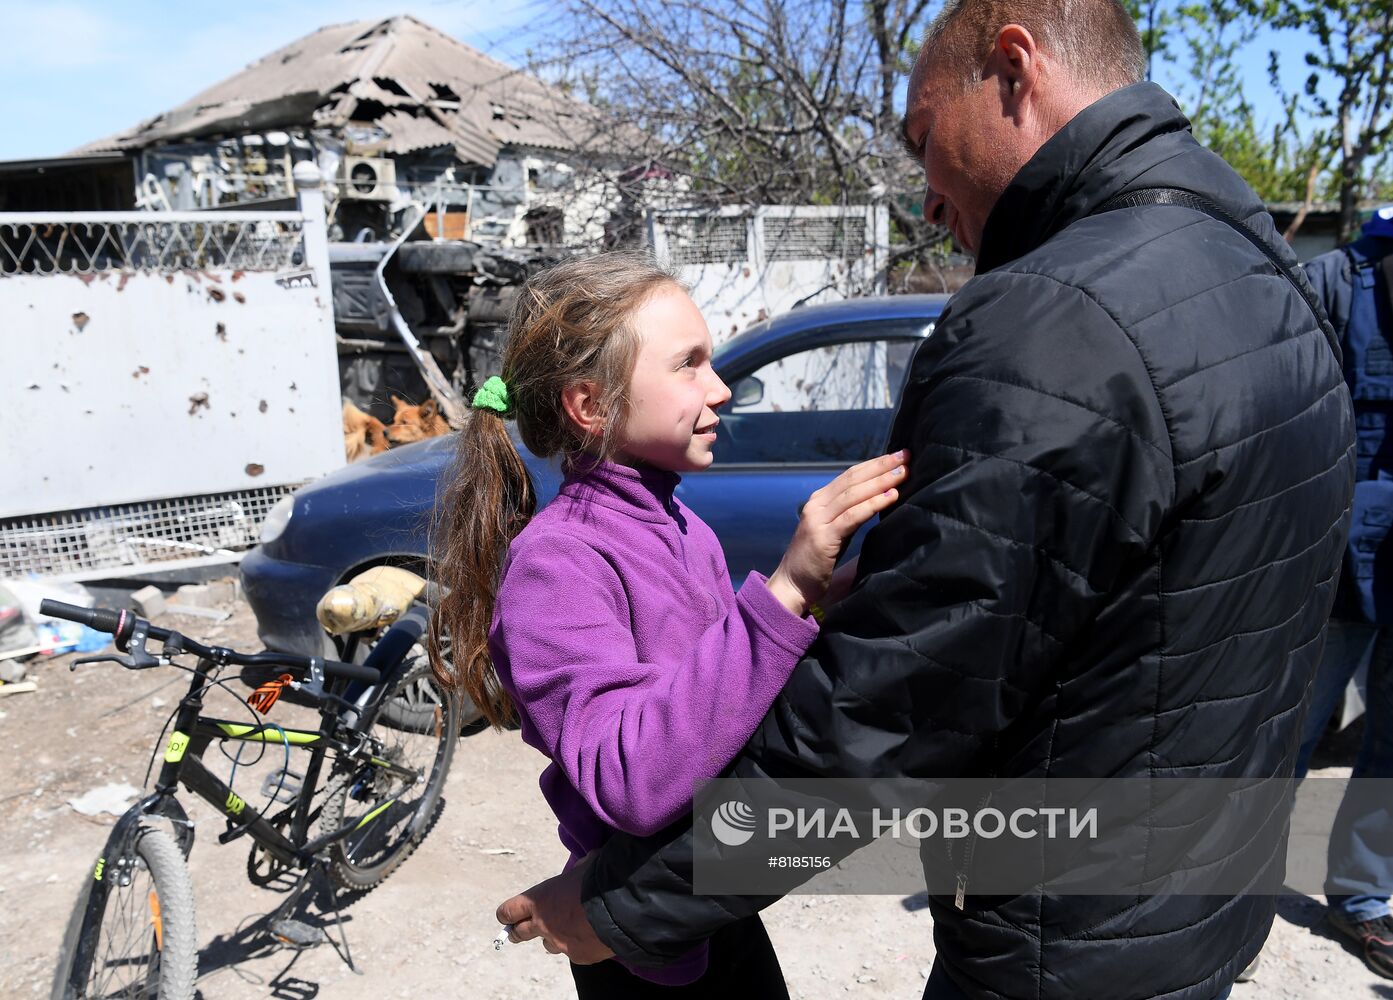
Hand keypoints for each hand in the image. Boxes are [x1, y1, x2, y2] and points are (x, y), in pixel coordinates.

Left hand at [496, 857, 615, 964]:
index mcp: (539, 900)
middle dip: (519, 931)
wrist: (619, 907)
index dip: (507, 913)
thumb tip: (583, 868)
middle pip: (519, 933)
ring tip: (568, 929)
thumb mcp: (584, 866)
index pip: (509, 911)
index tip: (508, 914)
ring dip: (553, 937)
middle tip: (520, 931)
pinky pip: (573, 952)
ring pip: (548, 945)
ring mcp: (560, 943)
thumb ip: (575, 873)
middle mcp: (543, 924)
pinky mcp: (577, 956)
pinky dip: (579, 945)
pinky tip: (592, 935)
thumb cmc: (598, 880)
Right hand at [767, 451, 906, 615]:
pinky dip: (873, 504)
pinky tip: (891, 496)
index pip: (850, 475)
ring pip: (853, 494)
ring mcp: (818, 519)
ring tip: (902, 473)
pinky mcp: (823, 537)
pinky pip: (853, 516)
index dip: (874, 464)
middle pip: (853, 478)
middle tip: (905, 456)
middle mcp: (817, 505)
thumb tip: (880, 498)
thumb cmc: (817, 560)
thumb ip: (850, 513)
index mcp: (819, 500)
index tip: (897, 456)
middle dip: (880, 466)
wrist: (792, 584)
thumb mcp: (835, 530)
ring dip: (880, 481)